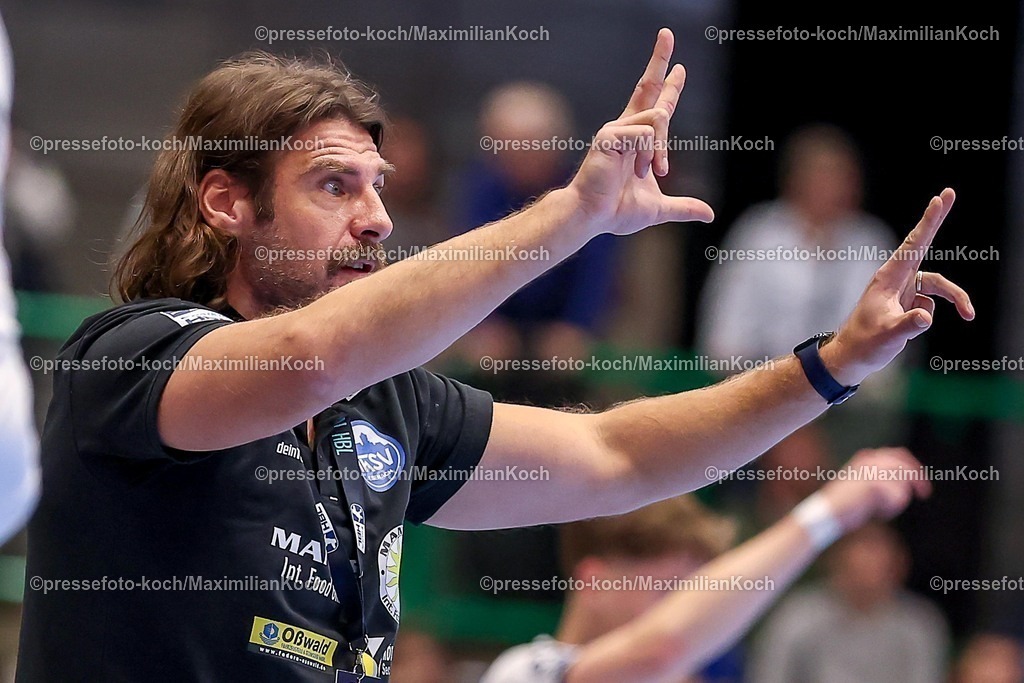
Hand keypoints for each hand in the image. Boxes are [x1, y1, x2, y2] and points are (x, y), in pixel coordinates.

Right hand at [566, 28, 714, 235]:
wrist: (594, 217)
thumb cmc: (616, 211)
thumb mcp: (659, 208)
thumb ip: (683, 207)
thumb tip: (709, 215)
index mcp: (636, 139)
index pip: (655, 105)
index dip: (669, 86)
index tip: (679, 67)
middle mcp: (625, 127)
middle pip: (647, 86)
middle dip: (659, 59)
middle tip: (667, 32)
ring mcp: (616, 128)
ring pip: (659, 120)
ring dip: (659, 152)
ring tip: (643, 172)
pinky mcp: (609, 134)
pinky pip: (645, 133)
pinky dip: (646, 155)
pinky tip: (632, 169)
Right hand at [817, 448, 931, 532]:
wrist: (826, 514)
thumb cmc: (845, 504)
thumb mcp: (864, 486)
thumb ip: (882, 481)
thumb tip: (905, 485)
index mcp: (866, 457)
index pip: (900, 454)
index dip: (914, 467)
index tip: (921, 484)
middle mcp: (869, 459)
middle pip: (905, 464)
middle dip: (917, 478)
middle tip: (925, 493)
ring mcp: (870, 470)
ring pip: (902, 481)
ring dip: (899, 498)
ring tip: (885, 510)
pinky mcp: (871, 484)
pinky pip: (897, 495)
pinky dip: (892, 507)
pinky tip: (881, 514)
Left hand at [824, 188, 974, 384]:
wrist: (852, 358)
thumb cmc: (865, 344)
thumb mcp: (888, 336)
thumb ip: (908, 325)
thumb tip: (925, 315)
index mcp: (889, 278)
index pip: (914, 245)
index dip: (929, 222)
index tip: (939, 198)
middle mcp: (896, 279)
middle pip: (924, 246)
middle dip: (936, 221)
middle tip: (949, 192)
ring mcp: (902, 290)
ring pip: (937, 286)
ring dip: (956, 298)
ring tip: (969, 314)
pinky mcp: (907, 302)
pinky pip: (930, 304)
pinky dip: (930, 316)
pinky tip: (911, 329)